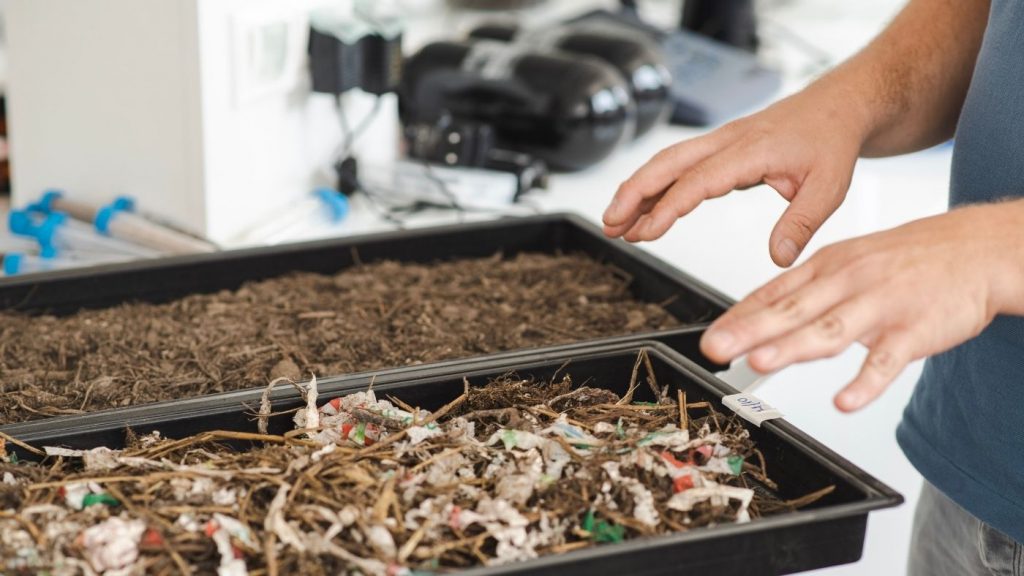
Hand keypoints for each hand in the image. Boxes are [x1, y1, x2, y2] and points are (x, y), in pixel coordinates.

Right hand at [603, 89, 868, 265]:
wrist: (837, 108)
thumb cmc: (831, 142)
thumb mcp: (829, 187)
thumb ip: (802, 223)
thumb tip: (778, 258)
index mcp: (750, 150)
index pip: (697, 181)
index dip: (667, 207)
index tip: (645, 232)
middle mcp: (727, 142)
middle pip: (666, 163)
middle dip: (632, 193)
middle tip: (611, 225)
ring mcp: (719, 143)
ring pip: (666, 162)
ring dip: (637, 191)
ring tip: (616, 224)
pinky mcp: (719, 149)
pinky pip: (678, 165)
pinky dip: (655, 187)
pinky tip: (644, 210)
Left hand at [699, 202, 1023, 410]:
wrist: (977, 248)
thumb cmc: (905, 259)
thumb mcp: (848, 261)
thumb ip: (804, 291)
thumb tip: (755, 315)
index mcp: (827, 266)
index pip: (774, 294)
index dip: (739, 317)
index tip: (710, 338)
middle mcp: (847, 282)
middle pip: (792, 310)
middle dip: (749, 331)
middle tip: (715, 349)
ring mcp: (881, 306)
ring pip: (831, 330)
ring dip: (793, 347)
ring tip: (760, 363)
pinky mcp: (914, 331)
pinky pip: (887, 361)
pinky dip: (866, 382)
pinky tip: (844, 401)